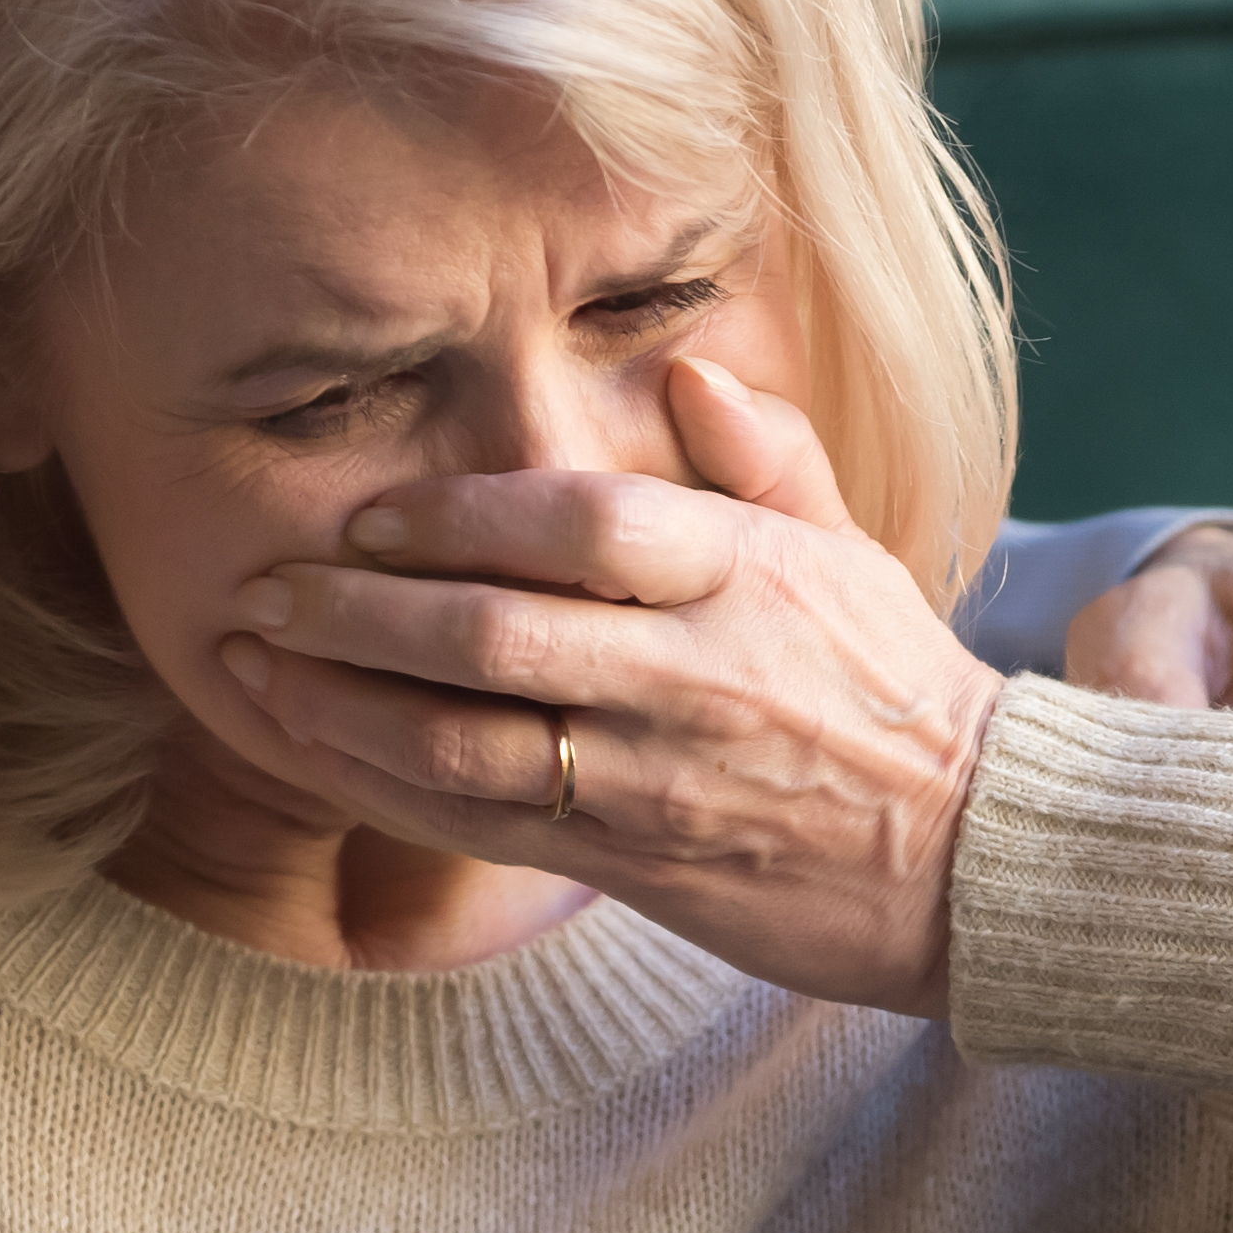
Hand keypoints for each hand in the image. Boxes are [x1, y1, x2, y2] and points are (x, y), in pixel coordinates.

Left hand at [217, 357, 1003, 1014]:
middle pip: (495, 636)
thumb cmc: (898, 692)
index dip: (462, 514)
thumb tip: (687, 367)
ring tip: (257, 671)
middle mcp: (693, 674)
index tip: (374, 512)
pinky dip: (386, 789)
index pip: (581, 524)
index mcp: (746, 576)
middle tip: (270, 588)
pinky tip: (318, 752)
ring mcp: (657, 778)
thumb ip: (765, 456)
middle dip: (360, 612)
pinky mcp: (633, 865)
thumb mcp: (851, 553)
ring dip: (343, 708)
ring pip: (467, 744)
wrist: (975, 863)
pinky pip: (482, 826)